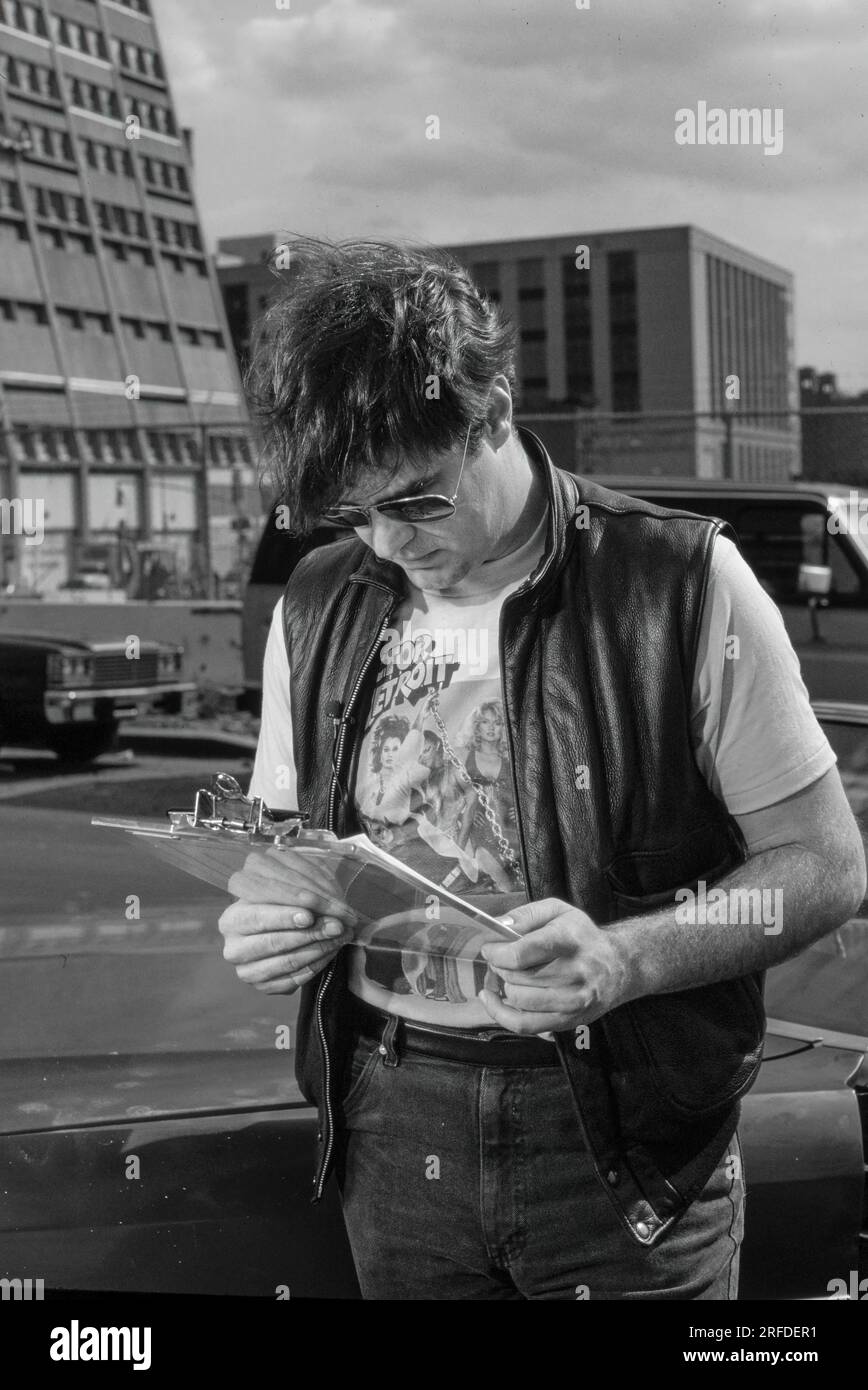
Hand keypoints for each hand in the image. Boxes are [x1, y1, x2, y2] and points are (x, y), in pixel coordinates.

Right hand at [219, 847, 356, 994]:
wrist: (273, 930)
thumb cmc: (277, 905)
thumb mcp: (278, 895)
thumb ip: (294, 896)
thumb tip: (324, 903)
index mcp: (231, 919)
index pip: (258, 918)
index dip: (284, 917)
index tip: (310, 915)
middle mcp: (234, 949)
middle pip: (275, 943)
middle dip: (311, 933)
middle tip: (338, 926)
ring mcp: (247, 972)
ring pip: (289, 962)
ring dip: (321, 948)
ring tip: (342, 935)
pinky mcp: (264, 987)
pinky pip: (296, 979)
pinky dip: (319, 963)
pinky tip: (333, 950)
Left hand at [477, 898, 632, 1034]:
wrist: (618, 966)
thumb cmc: (581, 936)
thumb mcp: (558, 911)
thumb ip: (525, 915)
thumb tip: (496, 927)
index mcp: (568, 941)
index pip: (521, 953)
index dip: (496, 952)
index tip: (489, 948)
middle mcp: (573, 973)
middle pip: (516, 977)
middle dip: (499, 967)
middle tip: (499, 960)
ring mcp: (572, 1001)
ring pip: (518, 999)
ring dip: (503, 987)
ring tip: (505, 976)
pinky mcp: (567, 1020)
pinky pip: (524, 1025)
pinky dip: (501, 1014)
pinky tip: (493, 1000)